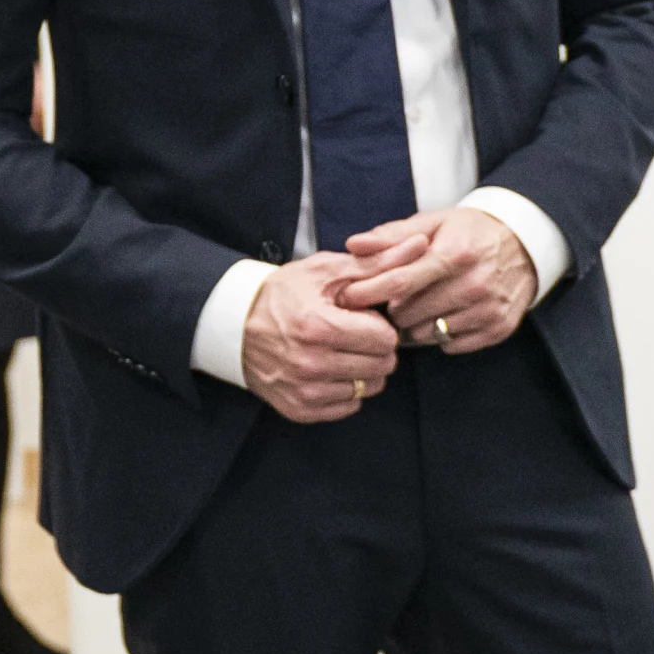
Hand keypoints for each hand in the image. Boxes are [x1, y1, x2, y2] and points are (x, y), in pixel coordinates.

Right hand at [240, 254, 399, 421]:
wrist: (232, 324)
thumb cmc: (282, 293)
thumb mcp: (326, 270)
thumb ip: (377, 262)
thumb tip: (421, 245)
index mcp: (318, 327)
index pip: (385, 339)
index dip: (379, 325)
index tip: (361, 317)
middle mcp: (310, 364)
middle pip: (382, 366)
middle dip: (376, 347)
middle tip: (354, 333)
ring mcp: (303, 390)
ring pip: (368, 388)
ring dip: (364, 370)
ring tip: (342, 350)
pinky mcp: (298, 408)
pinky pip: (347, 407)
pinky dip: (346, 389)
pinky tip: (330, 369)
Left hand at [331, 206, 537, 352]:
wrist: (526, 244)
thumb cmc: (471, 232)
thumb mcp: (433, 222)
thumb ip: (391, 235)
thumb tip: (354, 245)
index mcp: (455, 254)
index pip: (400, 282)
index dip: (368, 292)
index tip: (348, 297)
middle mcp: (475, 284)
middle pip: (410, 314)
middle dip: (393, 310)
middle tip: (391, 301)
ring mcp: (489, 309)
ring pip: (428, 334)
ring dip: (415, 325)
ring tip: (417, 308)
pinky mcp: (499, 328)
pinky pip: (451, 346)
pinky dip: (440, 335)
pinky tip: (443, 316)